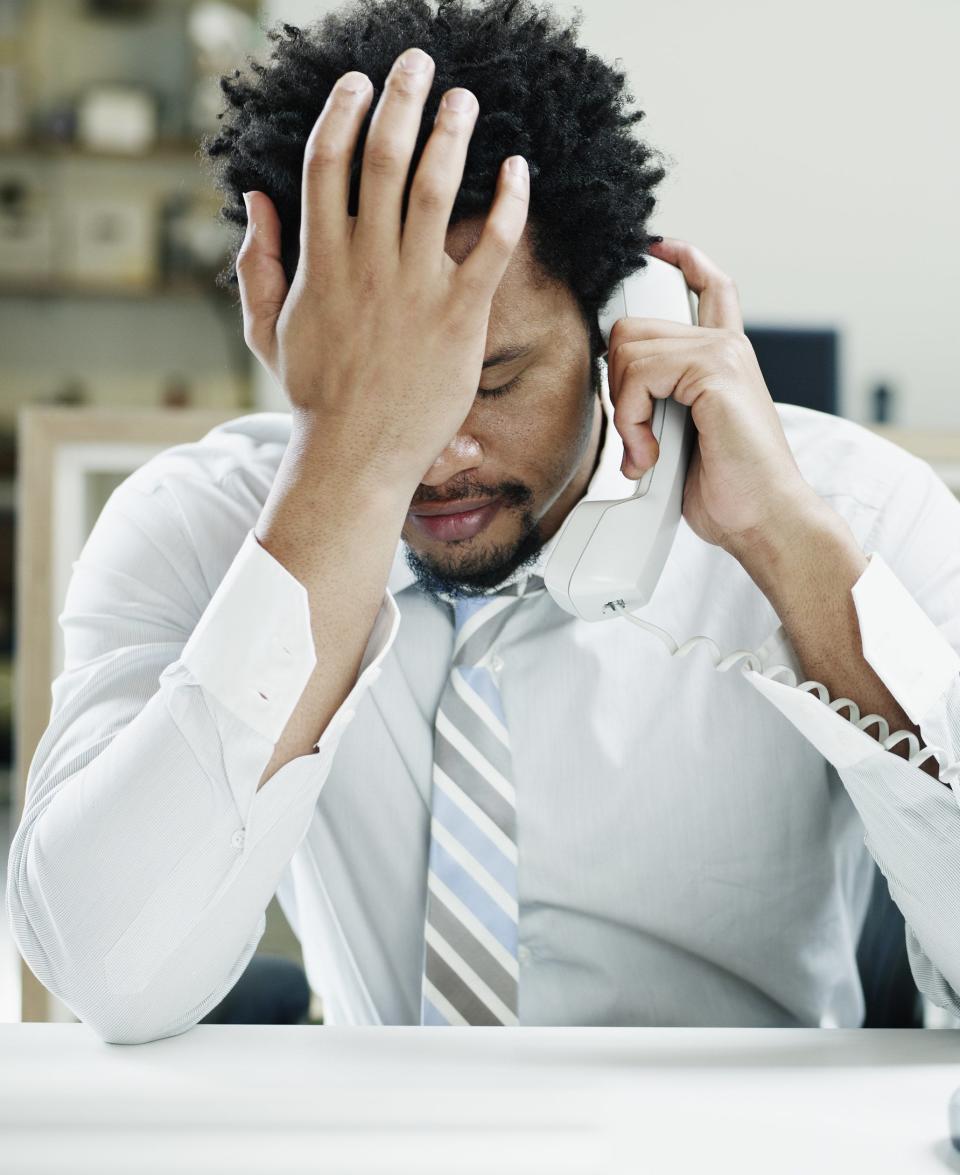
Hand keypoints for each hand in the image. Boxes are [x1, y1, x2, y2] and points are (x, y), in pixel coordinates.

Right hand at [235, 47, 529, 491]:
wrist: (355, 455)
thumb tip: (256, 200)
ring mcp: (415, 287)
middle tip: (418, 63)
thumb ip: (258, 263)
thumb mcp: (267, 330)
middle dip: (400, 100)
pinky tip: (518, 168)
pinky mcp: (459, 316)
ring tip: (465, 100)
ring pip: (436, 187)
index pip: (326, 162)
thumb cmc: (314, 396)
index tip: (357, 83)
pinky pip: (492, 246)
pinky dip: (511, 203)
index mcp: (319, 260)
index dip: (342, 112)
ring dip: (453, 133)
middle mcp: (367, 263)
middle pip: (382, 157)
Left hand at [605, 237, 826, 557]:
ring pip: (628, 350)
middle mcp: (726, 346)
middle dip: (618, 386)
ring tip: (647, 452)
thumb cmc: (729, 489)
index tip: (657, 249)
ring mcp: (723, 353)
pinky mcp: (716, 370)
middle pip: (633, 328)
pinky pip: (640, 374)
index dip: (683, 260)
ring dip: (624, 412)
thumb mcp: (684, 437)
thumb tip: (619, 392)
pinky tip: (651, 453)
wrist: (763, 519)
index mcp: (725, 359)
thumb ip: (660, 403)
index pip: (710, 288)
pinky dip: (632, 421)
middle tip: (637, 435)